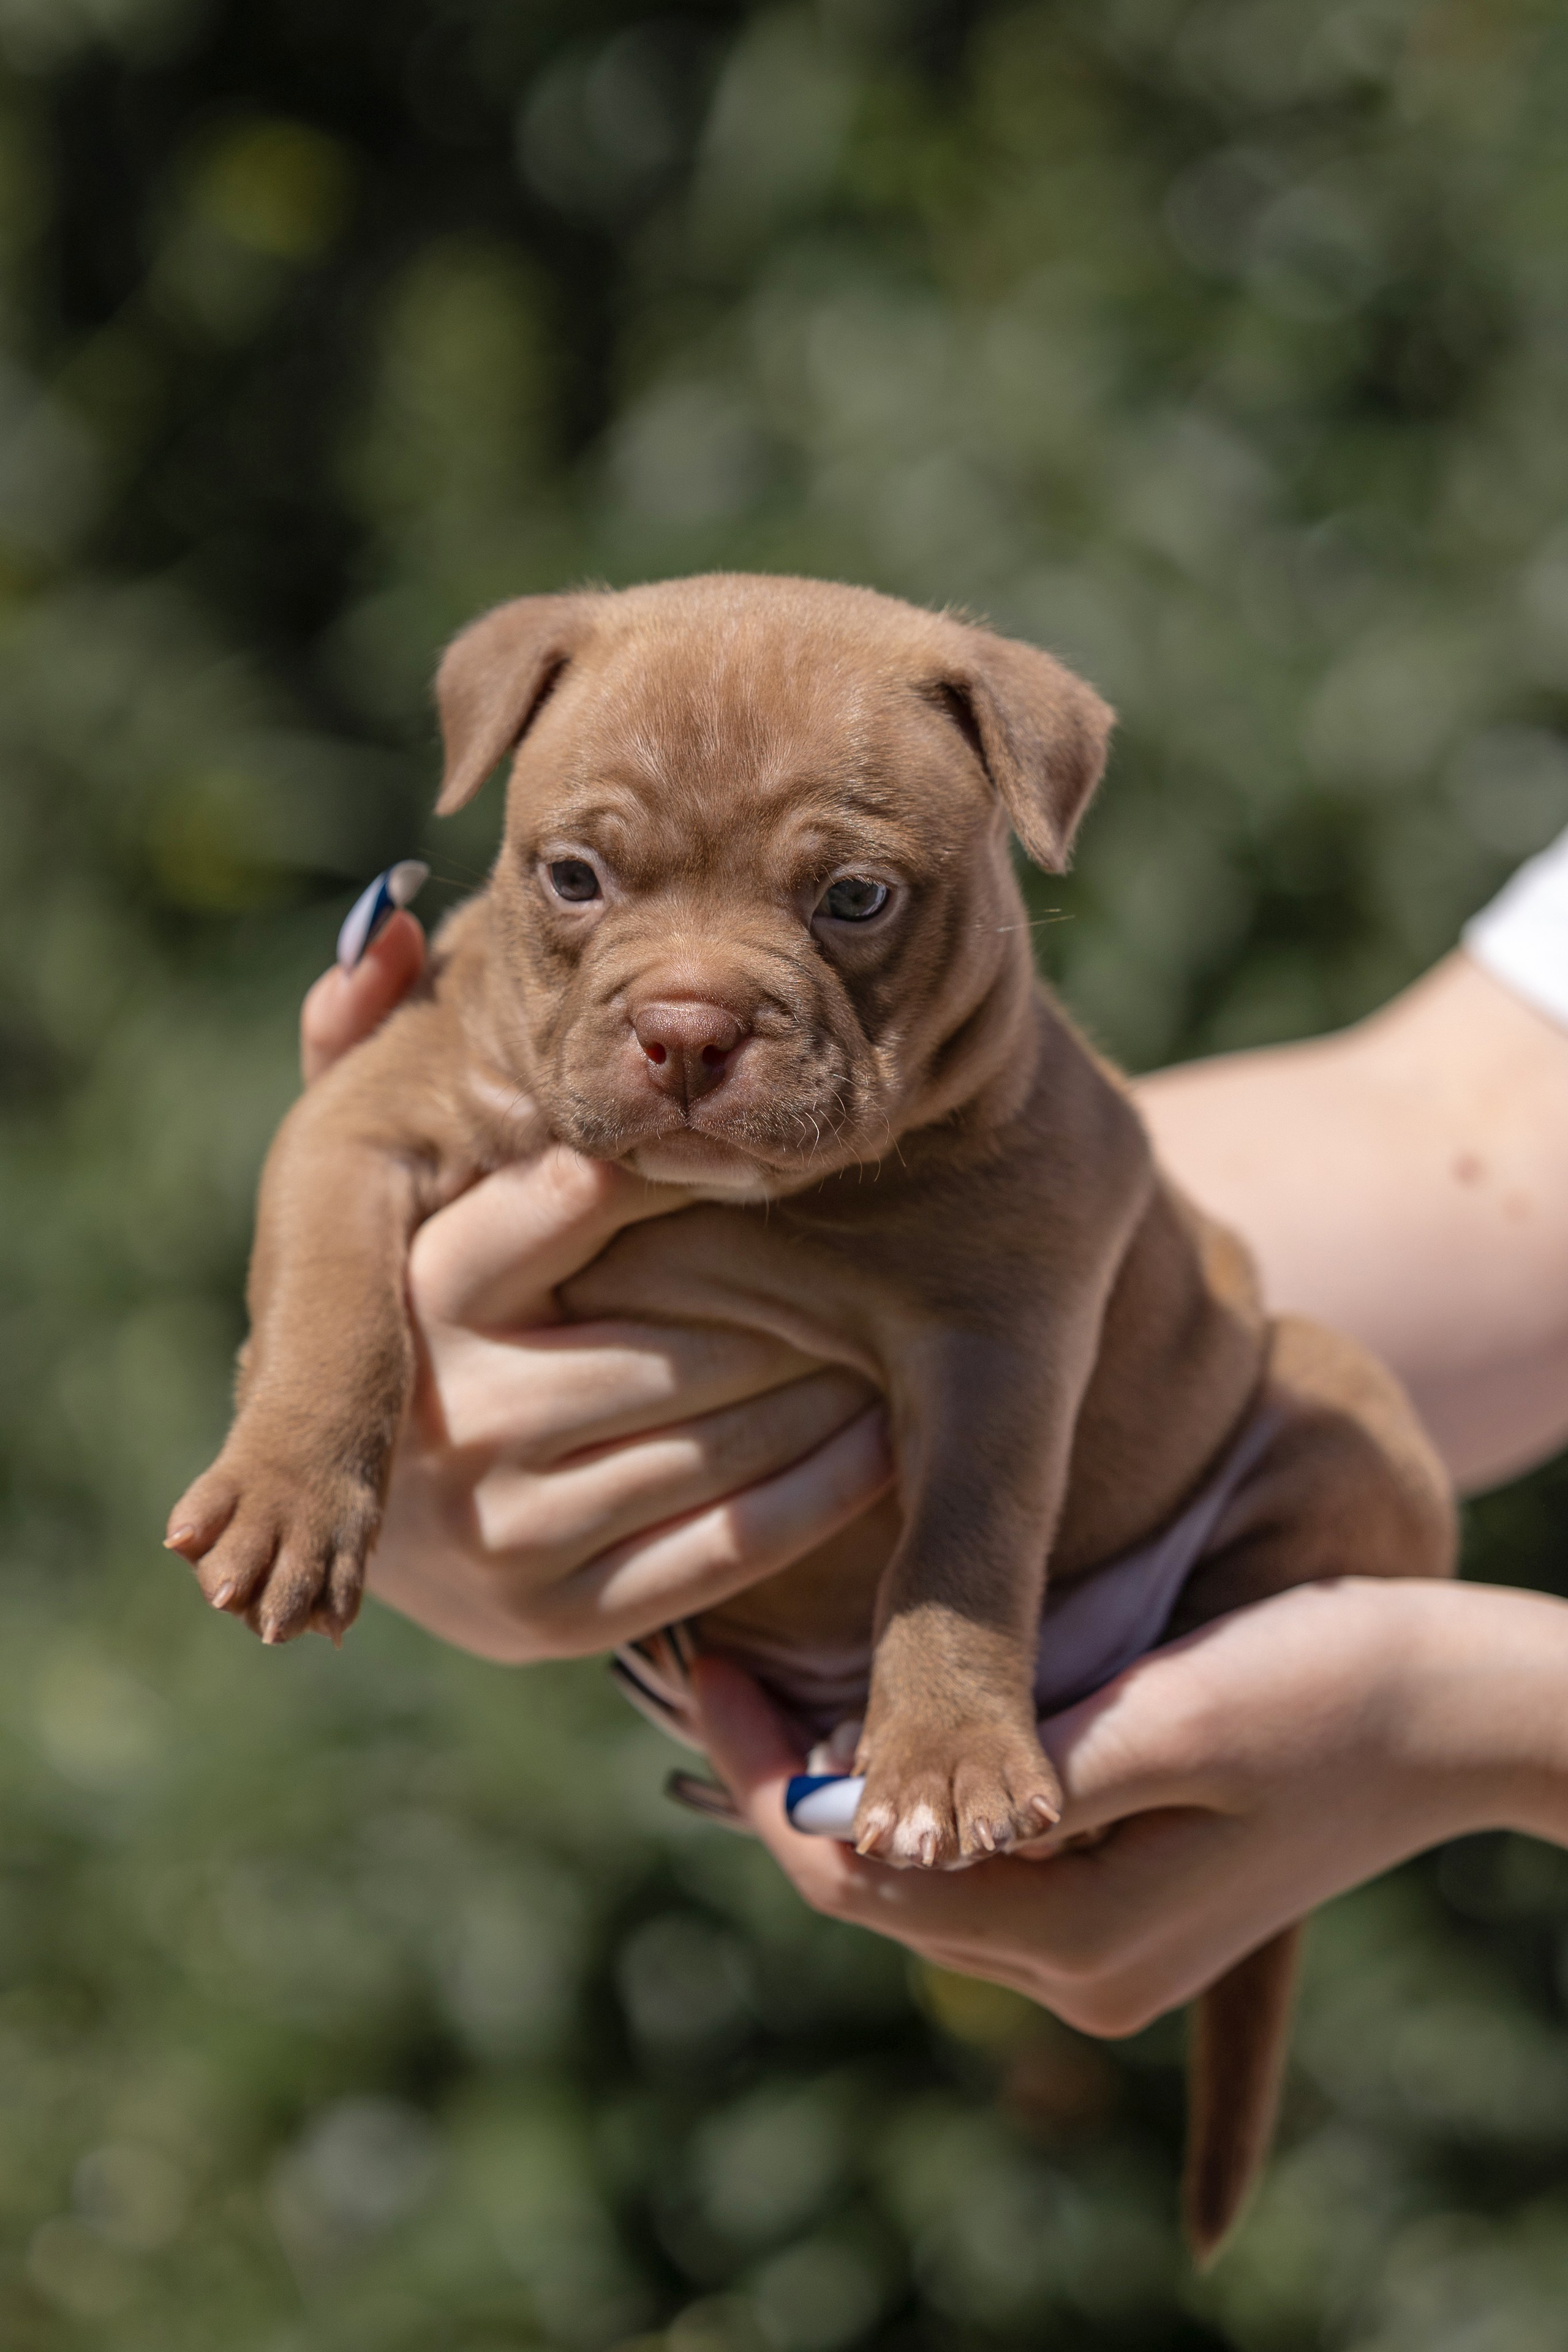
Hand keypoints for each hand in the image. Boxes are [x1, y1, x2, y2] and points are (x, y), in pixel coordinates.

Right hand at [298, 915, 893, 1660]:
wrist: (390, 1521)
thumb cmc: (421, 1301)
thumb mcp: (374, 1178)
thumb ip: (370, 1048)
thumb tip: (394, 923)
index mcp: (410, 1299)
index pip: (574, 1199)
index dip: (687, 1160)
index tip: (768, 1129)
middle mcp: (449, 1423)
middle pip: (683, 1333)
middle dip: (794, 1284)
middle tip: (892, 1243)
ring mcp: (502, 1536)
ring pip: (725, 1435)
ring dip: (833, 1377)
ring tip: (902, 1320)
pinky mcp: (557, 1619)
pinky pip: (732, 1543)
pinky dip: (825, 1485)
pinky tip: (886, 1432)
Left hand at [691, 1577, 1567, 2032]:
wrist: (1453, 1709)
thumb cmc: (1326, 1691)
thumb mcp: (1168, 1718)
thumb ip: (1009, 1778)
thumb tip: (847, 1819)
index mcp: (1080, 1944)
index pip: (852, 1879)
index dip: (756, 1778)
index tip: (696, 1668)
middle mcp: (1076, 1975)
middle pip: (867, 1887)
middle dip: (774, 1780)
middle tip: (698, 1660)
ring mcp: (1097, 1950)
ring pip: (908, 1875)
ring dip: (832, 1784)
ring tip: (756, 1673)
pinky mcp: (1116, 1901)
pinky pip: (967, 1862)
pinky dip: (902, 1794)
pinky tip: (862, 1712)